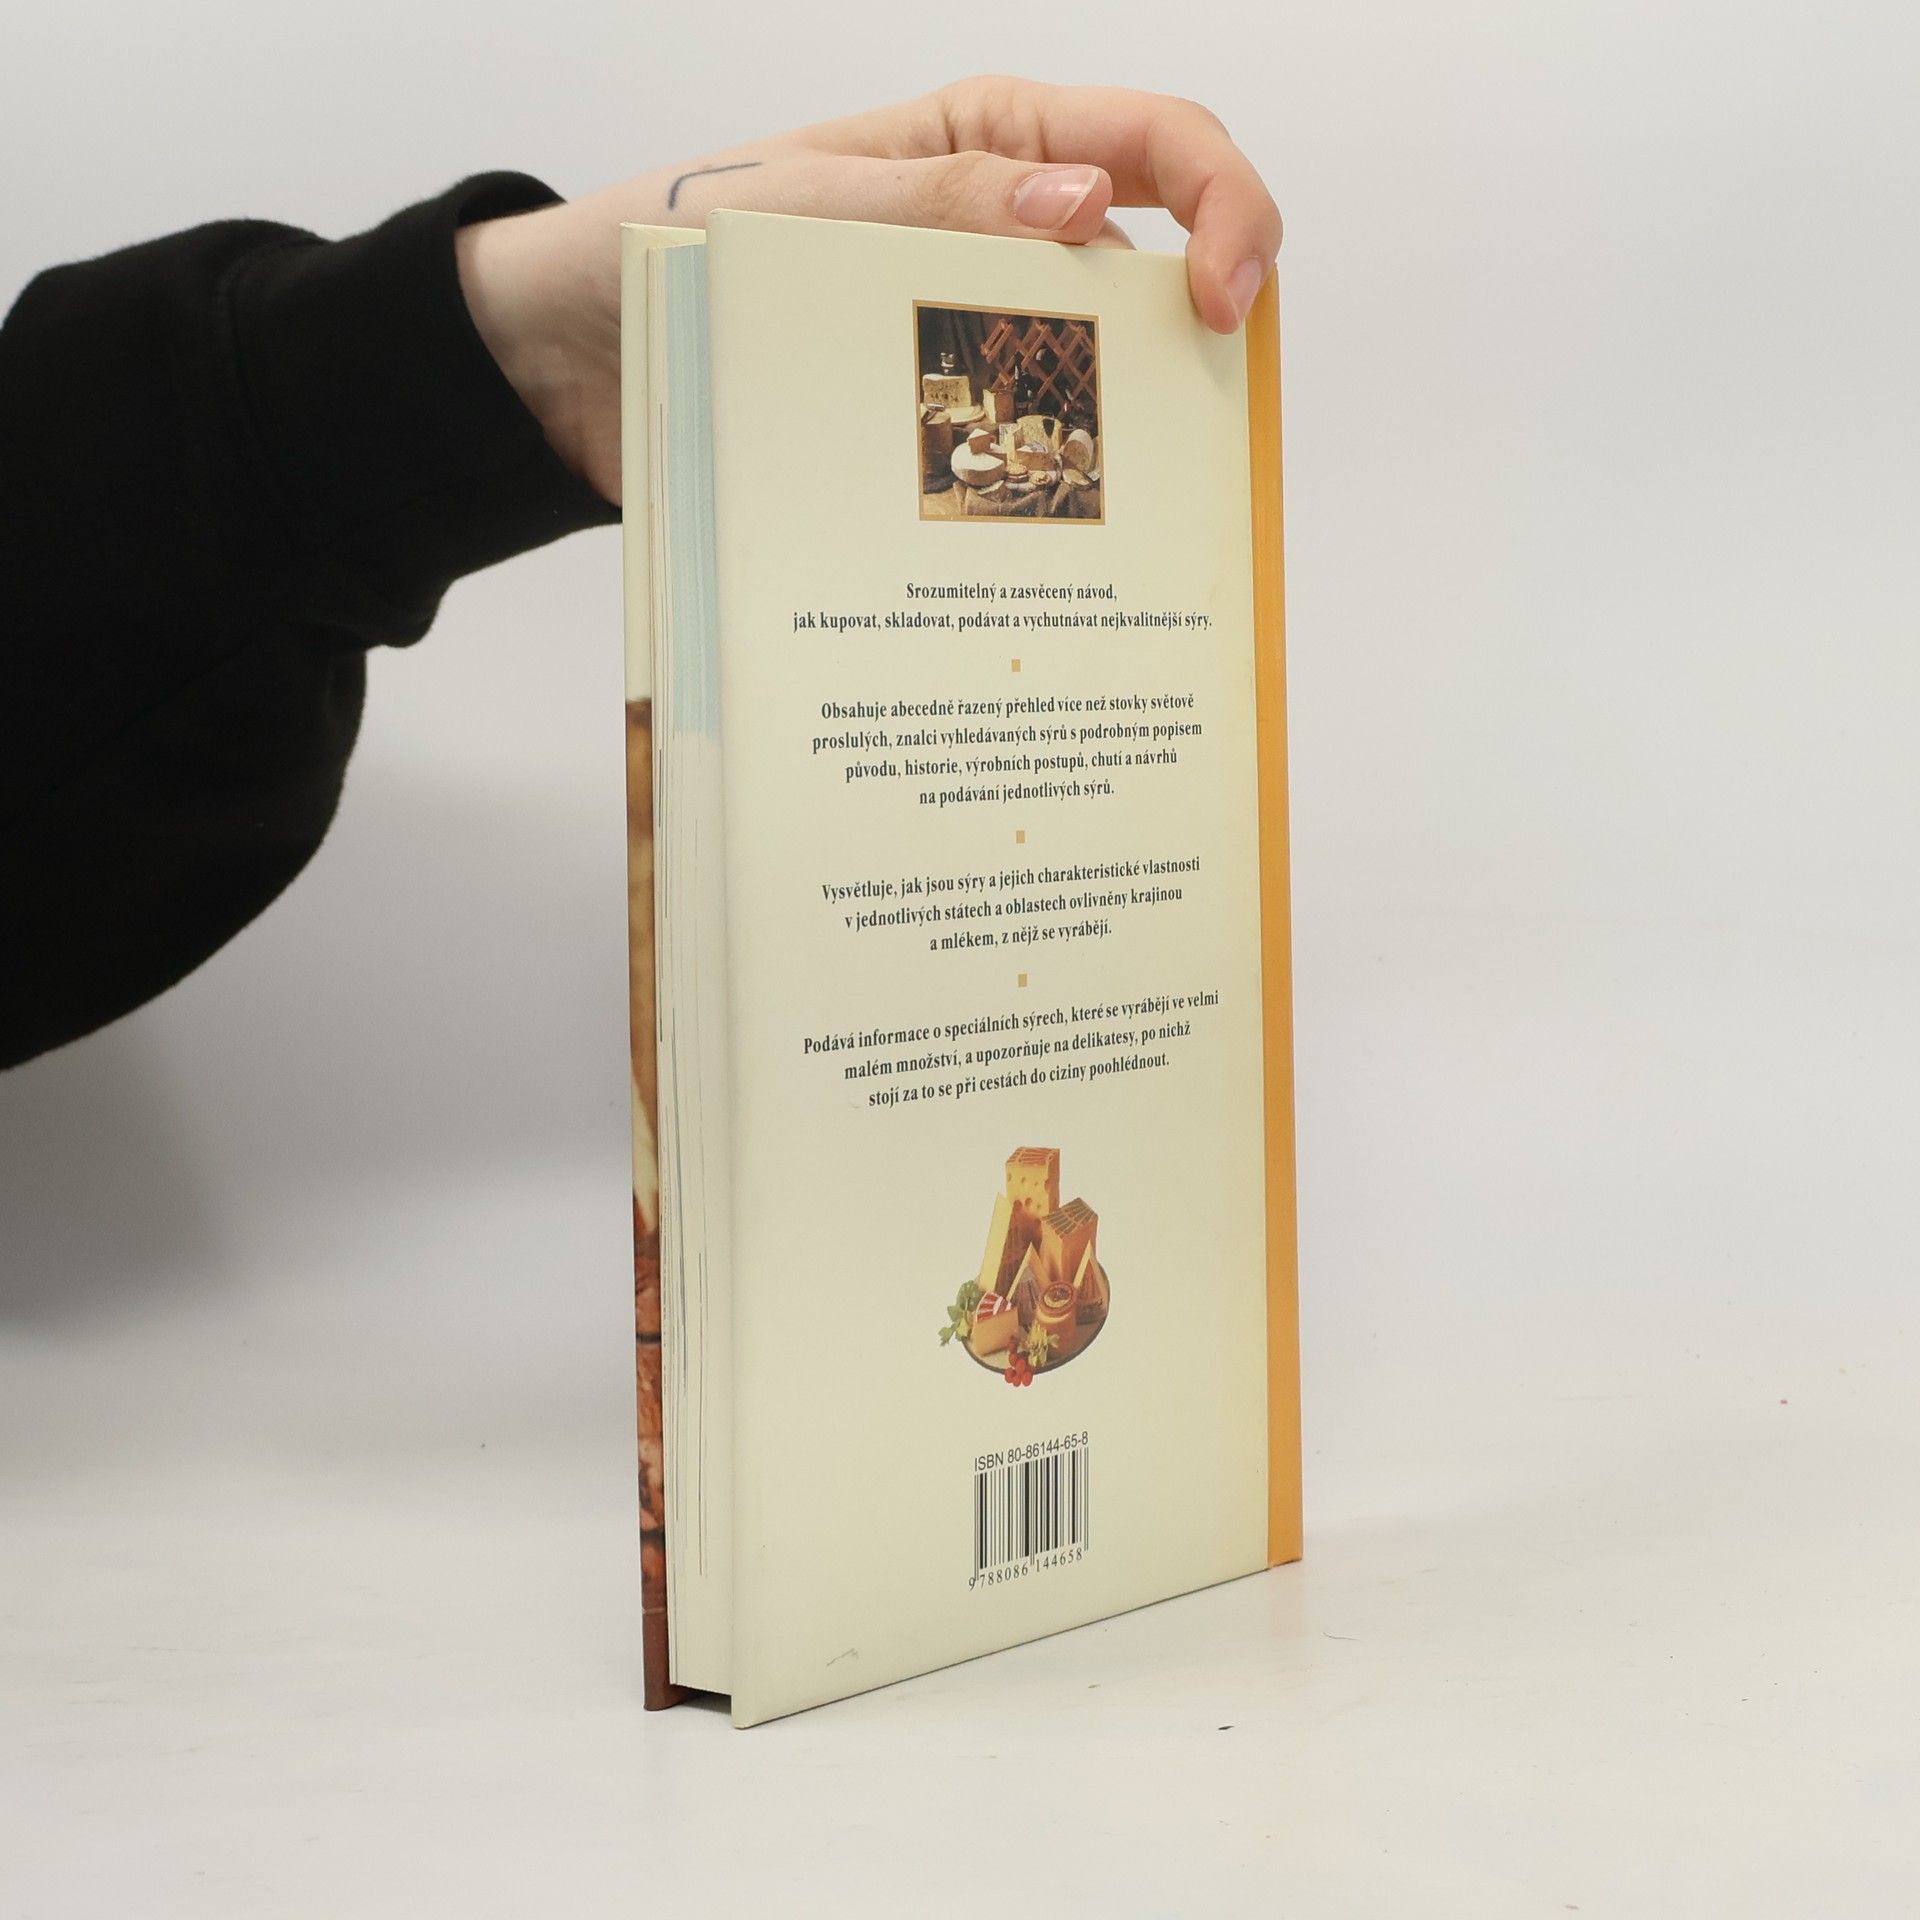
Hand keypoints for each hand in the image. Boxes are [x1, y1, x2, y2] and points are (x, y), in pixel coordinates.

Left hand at [456, 76, 1282, 502]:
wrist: (565, 358)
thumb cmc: (663, 246)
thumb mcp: (796, 207)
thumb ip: (935, 202)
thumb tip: (1083, 206)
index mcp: (982, 140)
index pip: (1155, 139)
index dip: (1226, 204)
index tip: (1224, 300)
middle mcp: (995, 229)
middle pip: (1153, 255)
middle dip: (1196, 323)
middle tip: (1198, 416)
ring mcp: (965, 325)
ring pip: (1089, 362)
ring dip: (1120, 417)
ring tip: (1124, 491)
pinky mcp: (928, 411)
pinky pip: (1012, 437)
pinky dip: (1041, 479)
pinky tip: (1043, 530)